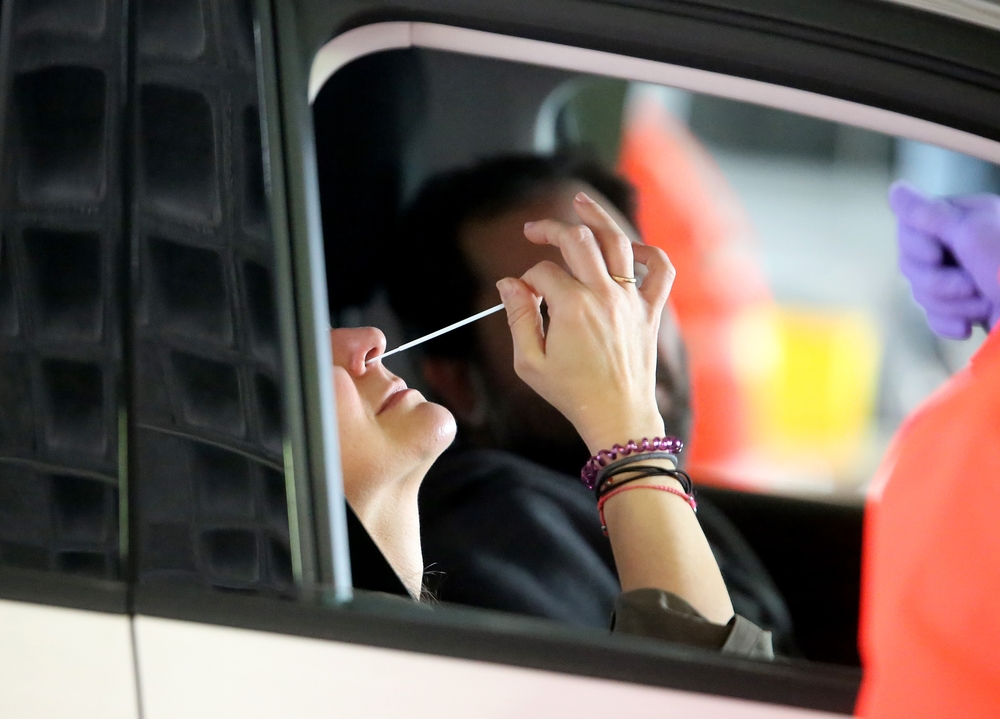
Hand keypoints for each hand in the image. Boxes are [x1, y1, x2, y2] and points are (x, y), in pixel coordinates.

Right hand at [495, 192, 674, 453]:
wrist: (618, 417)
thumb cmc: (571, 394)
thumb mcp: (530, 362)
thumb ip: (518, 317)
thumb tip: (508, 283)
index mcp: (572, 307)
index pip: (541, 272)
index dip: (525, 280)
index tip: (522, 295)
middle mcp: (604, 295)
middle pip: (576, 241)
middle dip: (549, 229)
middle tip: (533, 230)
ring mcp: (631, 300)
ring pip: (617, 241)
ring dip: (597, 217)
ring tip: (580, 202)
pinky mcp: (650, 310)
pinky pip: (659, 270)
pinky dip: (647, 252)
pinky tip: (629, 247)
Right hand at [889, 181, 999, 338]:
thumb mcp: (971, 234)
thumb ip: (928, 213)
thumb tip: (895, 189)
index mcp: (964, 218)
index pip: (909, 226)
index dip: (915, 246)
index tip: (937, 255)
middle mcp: (960, 245)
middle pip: (910, 263)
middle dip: (937, 282)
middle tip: (970, 284)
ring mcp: (961, 277)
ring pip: (920, 292)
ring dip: (951, 304)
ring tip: (983, 303)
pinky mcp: (964, 308)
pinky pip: (933, 317)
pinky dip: (948, 323)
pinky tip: (969, 326)